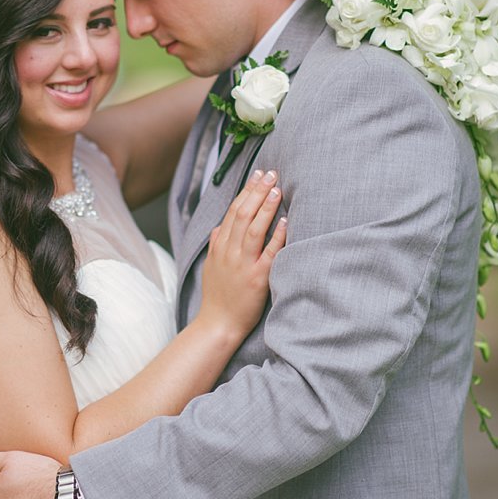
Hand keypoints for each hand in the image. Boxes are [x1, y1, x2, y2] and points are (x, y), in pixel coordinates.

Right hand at [199, 169, 285, 340]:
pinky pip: (269, 253)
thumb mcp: (211, 266)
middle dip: (258, 191)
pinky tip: (286, 221)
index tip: (258, 175)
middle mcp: (230, 252)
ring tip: (278, 189)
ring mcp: (243, 265)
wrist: (218, 324)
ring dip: (267, 207)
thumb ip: (216, 244)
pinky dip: (277, 236)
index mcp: (220, 246)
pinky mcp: (257, 279)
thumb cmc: (218, 296)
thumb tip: (220, 226)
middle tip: (272, 173)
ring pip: (254, 229)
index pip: (233, 211)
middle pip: (243, 214)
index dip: (246, 191)